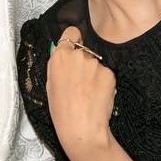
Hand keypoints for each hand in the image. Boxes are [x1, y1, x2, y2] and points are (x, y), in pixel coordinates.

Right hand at [47, 26, 115, 160]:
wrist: (81, 128)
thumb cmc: (61, 109)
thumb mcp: (50, 83)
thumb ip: (58, 65)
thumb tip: (64, 55)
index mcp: (60, 55)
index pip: (71, 33)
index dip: (74, 40)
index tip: (74, 49)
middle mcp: (78, 55)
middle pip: (84, 51)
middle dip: (83, 63)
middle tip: (80, 82)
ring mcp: (95, 64)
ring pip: (96, 64)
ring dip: (94, 74)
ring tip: (89, 93)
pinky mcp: (110, 74)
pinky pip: (106, 74)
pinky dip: (104, 83)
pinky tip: (98, 96)